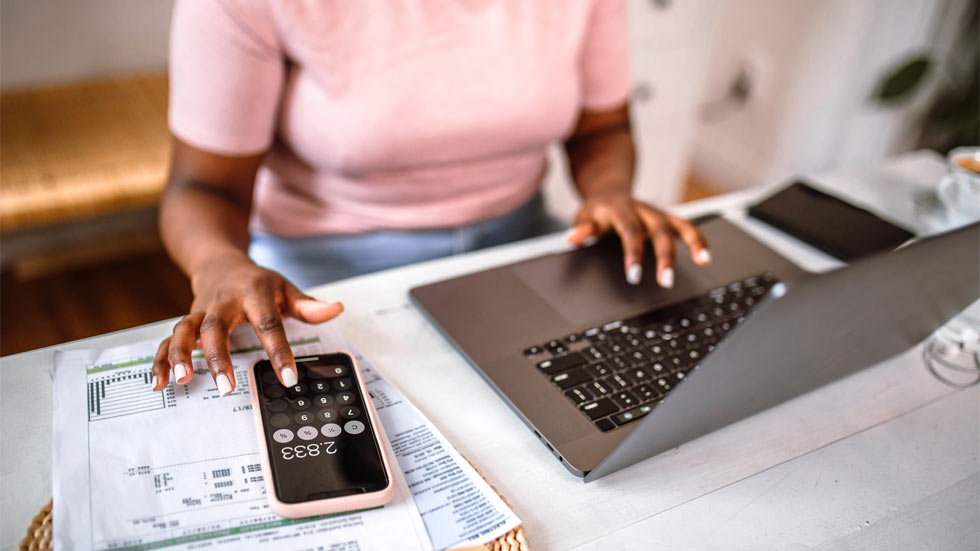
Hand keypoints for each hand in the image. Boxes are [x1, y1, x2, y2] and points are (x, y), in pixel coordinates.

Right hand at [150, 255, 343, 394]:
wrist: (220, 262)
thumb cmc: (257, 282)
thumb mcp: (285, 288)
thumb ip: (308, 305)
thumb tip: (336, 309)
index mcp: (253, 293)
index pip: (269, 323)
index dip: (279, 351)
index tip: (288, 378)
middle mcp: (223, 302)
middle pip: (216, 327)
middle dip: (218, 357)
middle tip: (226, 387)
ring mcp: (200, 312)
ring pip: (185, 330)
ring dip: (180, 355)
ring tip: (183, 380)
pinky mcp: (186, 322)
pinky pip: (167, 340)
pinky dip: (161, 360)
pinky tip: (160, 383)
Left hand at [565, 192, 709, 286]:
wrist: (609, 192)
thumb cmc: (597, 210)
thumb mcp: (584, 216)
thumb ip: (582, 228)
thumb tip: (573, 238)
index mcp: (622, 209)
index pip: (630, 231)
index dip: (633, 253)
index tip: (634, 276)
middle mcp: (644, 210)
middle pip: (659, 231)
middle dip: (665, 256)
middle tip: (666, 281)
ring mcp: (658, 214)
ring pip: (680, 225)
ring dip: (693, 243)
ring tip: (704, 262)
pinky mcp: (667, 220)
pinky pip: (687, 228)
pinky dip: (698, 241)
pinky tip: (706, 258)